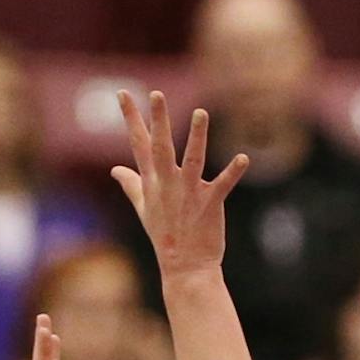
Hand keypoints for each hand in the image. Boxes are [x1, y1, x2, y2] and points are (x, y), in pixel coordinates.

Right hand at [112, 91, 249, 274]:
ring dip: (197, 136)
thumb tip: (115, 169)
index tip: (122, 93)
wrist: (184, 266)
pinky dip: (233, 172)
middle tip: (157, 94)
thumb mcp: (143, 208)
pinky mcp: (210, 204)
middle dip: (158, 120)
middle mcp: (167, 184)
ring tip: (201, 113)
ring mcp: (188, 193)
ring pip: (192, 159)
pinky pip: (222, 184)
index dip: (131, 118)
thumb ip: (131, 184)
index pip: (138, 143)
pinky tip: (244, 158)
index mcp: (152, 181)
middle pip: (160, 146)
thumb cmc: (165, 235)